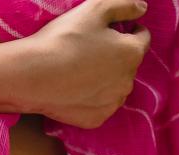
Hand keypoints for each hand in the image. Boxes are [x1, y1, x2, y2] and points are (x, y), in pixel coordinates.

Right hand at [12, 0, 150, 129]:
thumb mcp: (96, 8)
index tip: (112, 27)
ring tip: (83, 68)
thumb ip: (124, 4)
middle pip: (128, 63)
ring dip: (107, 76)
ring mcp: (113, 104)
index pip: (143, 37)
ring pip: (116, 85)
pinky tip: (77, 87)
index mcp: (132, 53)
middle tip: (91, 47)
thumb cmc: (66, 38)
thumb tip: (142, 8)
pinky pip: (102, 104)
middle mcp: (128, 82)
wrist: (35, 76)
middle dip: (117, 54)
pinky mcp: (97, 119)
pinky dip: (94, 96)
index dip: (129, 28)